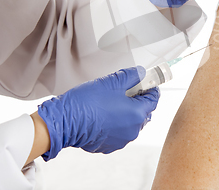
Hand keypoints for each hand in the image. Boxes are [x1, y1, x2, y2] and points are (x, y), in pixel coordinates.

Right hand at [37, 67, 158, 160]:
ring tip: (113, 102)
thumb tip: (141, 73)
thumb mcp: (112, 82)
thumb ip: (131, 76)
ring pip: (131, 123)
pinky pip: (119, 132)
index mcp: (137, 114)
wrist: (65, 122)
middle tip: (126, 89)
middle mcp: (133, 130)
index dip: (150, 88)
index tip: (146, 82)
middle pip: (144, 112)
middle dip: (138, 100)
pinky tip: (105, 114)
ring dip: (127, 112)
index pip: (154, 99)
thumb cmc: (88, 102)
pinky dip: (116, 123)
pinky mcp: (109, 146)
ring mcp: (121, 140)